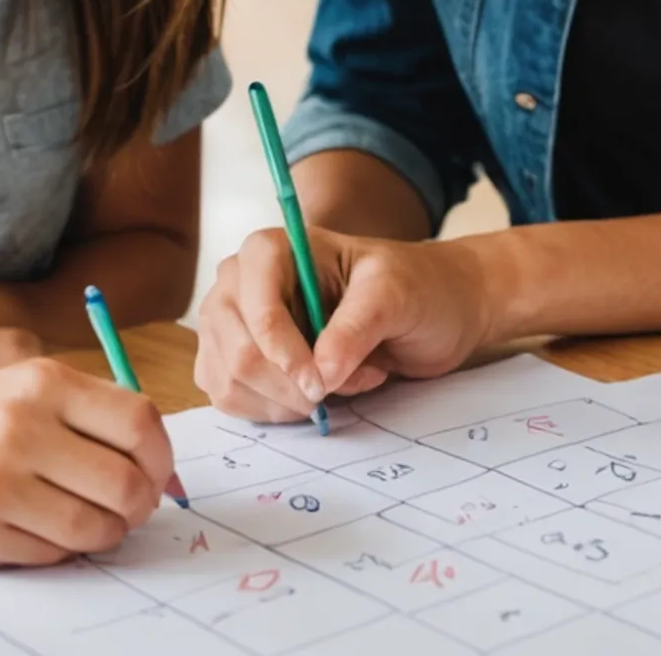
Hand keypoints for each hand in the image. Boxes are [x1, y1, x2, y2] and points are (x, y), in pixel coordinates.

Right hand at [0, 358, 174, 568]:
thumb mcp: (34, 385)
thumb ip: (99, 413)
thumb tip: (164, 470)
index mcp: (45, 383)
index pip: (139, 424)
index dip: (162, 457)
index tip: (158, 472)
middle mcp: (19, 430)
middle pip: (123, 483)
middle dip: (141, 504)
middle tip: (133, 507)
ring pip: (92, 528)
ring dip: (108, 533)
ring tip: (96, 522)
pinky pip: (51, 554)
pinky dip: (62, 549)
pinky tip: (47, 528)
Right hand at [193, 226, 509, 422]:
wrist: (427, 312)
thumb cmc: (413, 287)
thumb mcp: (395, 294)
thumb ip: (357, 327)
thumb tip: (320, 374)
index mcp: (272, 250)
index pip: (255, 305)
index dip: (282, 350)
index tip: (320, 383)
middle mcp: (241, 284)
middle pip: (239, 351)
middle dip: (291, 384)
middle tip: (345, 384)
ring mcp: (233, 325)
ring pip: (232, 382)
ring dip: (290, 400)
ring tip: (346, 380)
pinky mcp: (237, 362)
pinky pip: (234, 399)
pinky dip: (280, 410)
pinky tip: (322, 392)